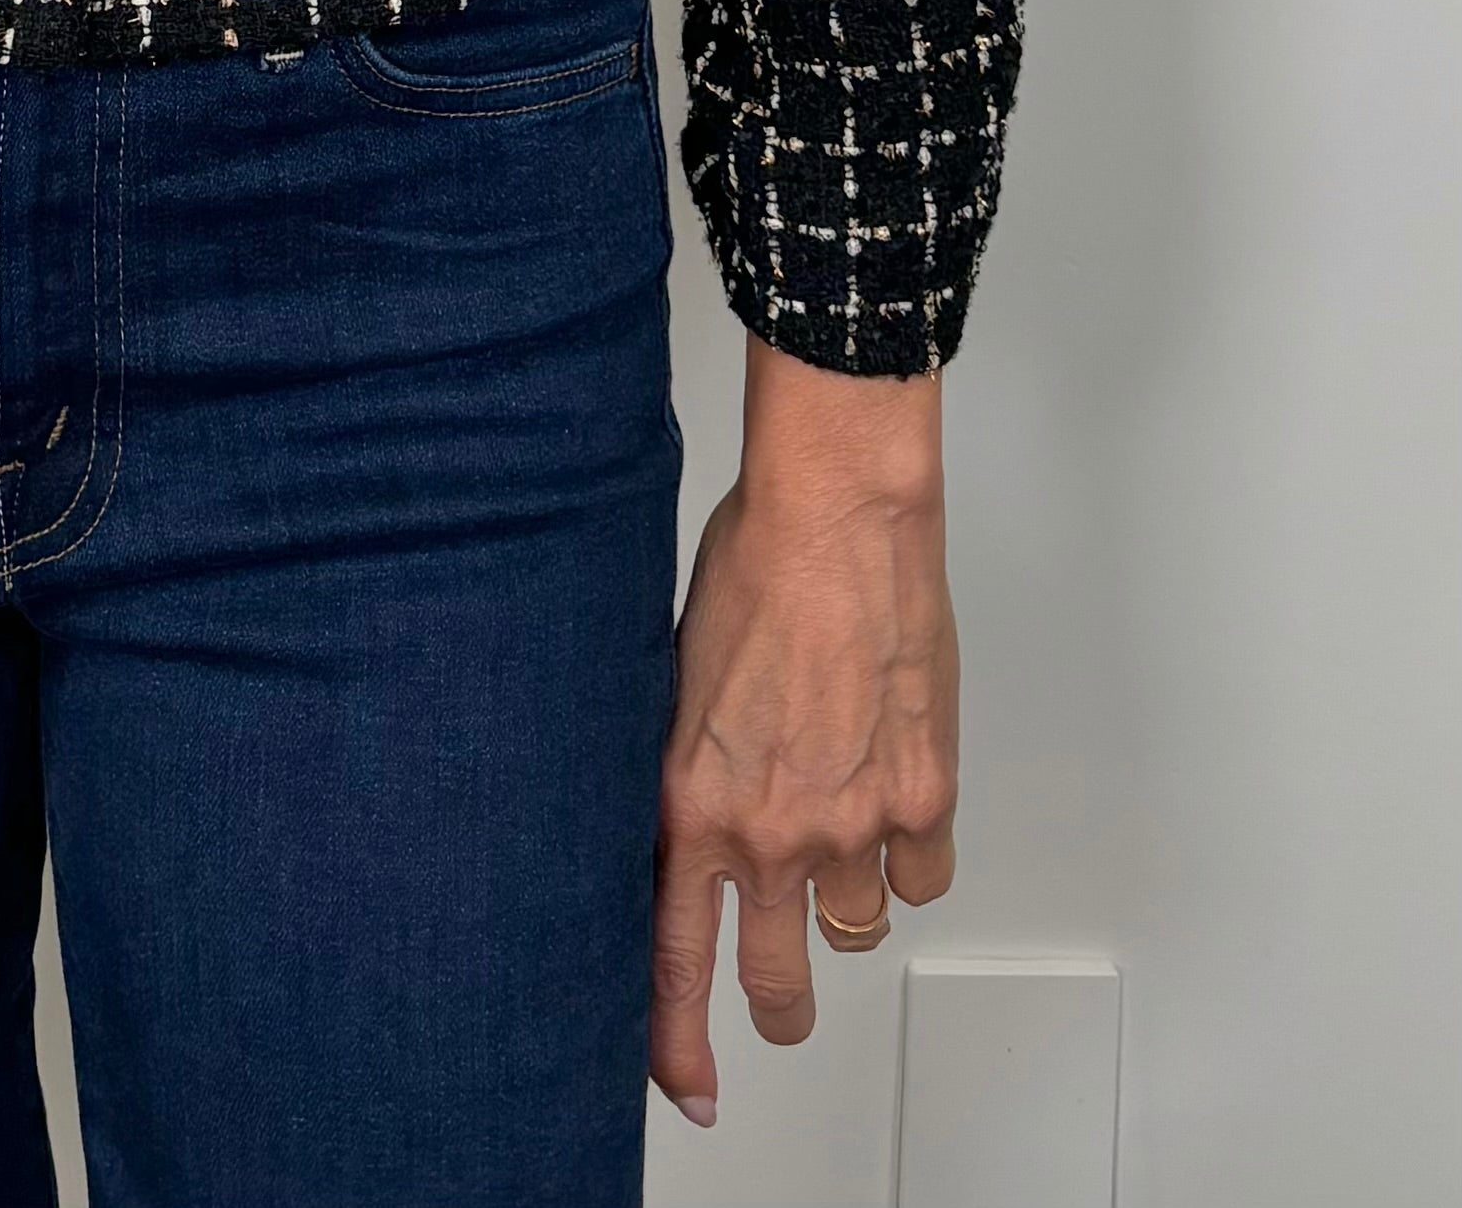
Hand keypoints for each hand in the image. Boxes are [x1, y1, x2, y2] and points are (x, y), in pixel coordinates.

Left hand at [650, 338, 958, 1127]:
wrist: (838, 515)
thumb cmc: (752, 565)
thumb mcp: (675, 680)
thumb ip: (686, 770)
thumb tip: (689, 815)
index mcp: (693, 803)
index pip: (675, 960)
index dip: (678, 1043)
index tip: (689, 1084)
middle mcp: (772, 831)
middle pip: (774, 978)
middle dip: (776, 1003)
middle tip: (781, 1003)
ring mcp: (854, 823)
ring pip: (855, 927)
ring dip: (845, 901)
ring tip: (839, 845)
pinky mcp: (924, 796)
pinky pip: (921, 876)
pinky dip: (909, 855)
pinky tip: (892, 805)